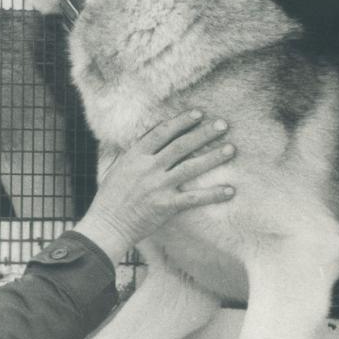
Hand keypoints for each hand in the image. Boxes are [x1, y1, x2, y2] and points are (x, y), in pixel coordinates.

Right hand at [74, 110, 235, 263]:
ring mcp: (158, 186)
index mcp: (135, 156)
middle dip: (204, 133)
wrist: (107, 224)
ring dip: (213, 157)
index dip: (181, 121)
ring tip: (231, 149)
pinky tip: (230, 190)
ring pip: (191, 167)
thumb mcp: (118, 168)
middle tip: (223, 124)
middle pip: (181, 145)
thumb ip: (136, 154)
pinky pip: (194, 198)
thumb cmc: (110, 197)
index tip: (198, 113)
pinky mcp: (166, 205)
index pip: (162, 132)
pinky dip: (213, 194)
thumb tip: (151, 138)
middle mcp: (148, 168)